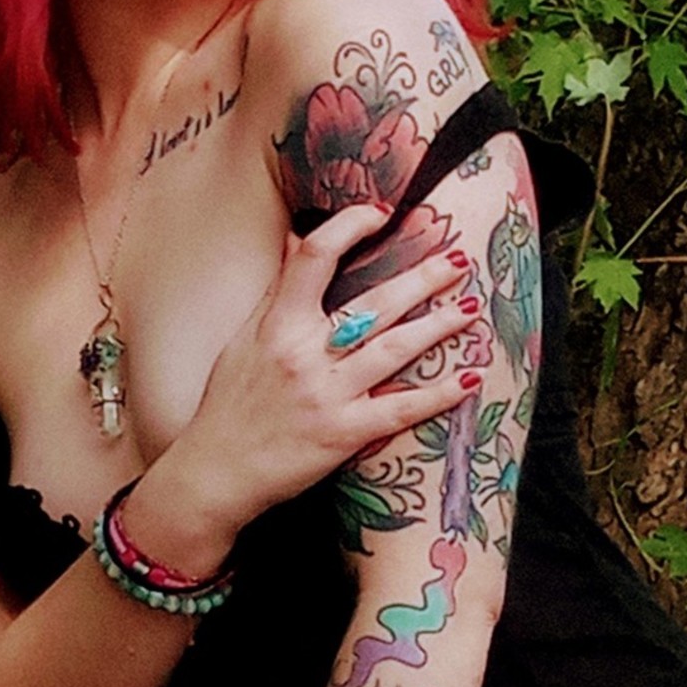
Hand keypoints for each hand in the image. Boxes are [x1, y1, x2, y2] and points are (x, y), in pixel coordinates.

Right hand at [166, 203, 477, 538]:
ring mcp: (327, 395)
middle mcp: (304, 354)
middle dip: (420, 279)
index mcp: (278, 325)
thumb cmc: (228, 404)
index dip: (348, 228)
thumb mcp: (244, 338)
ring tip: (470, 308)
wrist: (216, 472)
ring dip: (438, 327)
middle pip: (373, 304)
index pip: (314, 259)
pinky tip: (470, 379)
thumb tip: (296, 238)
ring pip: (394, 350)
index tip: (378, 214)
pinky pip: (399, 408)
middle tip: (456, 259)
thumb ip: (277, 290)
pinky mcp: (343, 434)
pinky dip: (437, 395)